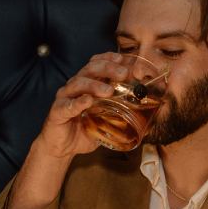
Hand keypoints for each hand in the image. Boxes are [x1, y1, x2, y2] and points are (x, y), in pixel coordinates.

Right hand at [4, 52, 129, 208]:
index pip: (100, 63)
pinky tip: (87, 102)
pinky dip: (77, 103)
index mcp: (89, 83)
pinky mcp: (57, 111)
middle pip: (91, 68)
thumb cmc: (85, 130)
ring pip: (79, 82)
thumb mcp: (108, 121)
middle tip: (124, 74)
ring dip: (95, 84)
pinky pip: (67, 105)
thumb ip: (123, 115)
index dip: (113, 60)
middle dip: (108, 69)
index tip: (129, 61)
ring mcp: (65, 97)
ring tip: (109, 91)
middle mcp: (76, 85)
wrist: (62, 148)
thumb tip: (150, 117)